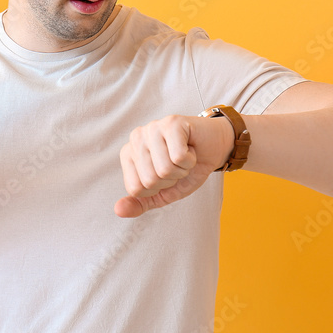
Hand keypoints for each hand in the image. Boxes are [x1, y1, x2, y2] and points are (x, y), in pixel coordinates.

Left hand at [115, 114, 232, 217]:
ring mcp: (152, 128)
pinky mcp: (172, 123)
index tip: (165, 175)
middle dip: (171, 179)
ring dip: (182, 169)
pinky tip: (191, 149)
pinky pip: (179, 157)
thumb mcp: (162, 193)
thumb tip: (119, 210)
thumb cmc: (186, 169)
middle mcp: (136, 138)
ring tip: (184, 156)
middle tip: (177, 164)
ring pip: (165, 169)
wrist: (213, 150)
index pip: (135, 189)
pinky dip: (191, 160)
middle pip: (150, 180)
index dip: (157, 189)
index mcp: (128, 154)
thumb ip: (140, 203)